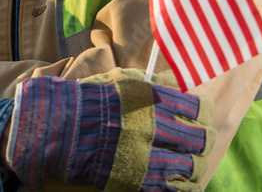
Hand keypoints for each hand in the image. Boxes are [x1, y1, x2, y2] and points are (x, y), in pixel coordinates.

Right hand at [5, 68, 213, 190]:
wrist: (58, 128)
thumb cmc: (87, 101)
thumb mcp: (119, 80)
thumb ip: (149, 83)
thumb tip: (173, 83)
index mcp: (150, 100)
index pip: (195, 107)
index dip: (203, 111)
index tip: (202, 114)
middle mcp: (153, 127)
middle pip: (198, 138)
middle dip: (203, 140)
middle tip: (202, 141)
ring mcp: (146, 155)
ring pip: (190, 166)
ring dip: (194, 166)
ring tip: (191, 165)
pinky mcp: (136, 179)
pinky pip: (170, 189)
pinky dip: (180, 187)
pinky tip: (180, 184)